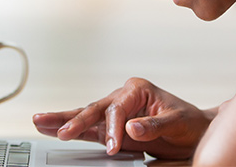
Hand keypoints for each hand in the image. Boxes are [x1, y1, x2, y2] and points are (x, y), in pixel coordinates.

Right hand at [32, 78, 211, 159]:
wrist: (196, 132)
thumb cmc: (189, 123)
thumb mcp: (177, 122)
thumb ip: (154, 126)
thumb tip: (132, 127)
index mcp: (137, 89)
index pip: (117, 108)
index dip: (113, 127)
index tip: (114, 145)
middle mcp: (123, 97)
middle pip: (94, 109)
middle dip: (75, 120)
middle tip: (59, 131)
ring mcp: (115, 113)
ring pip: (86, 116)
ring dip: (63, 121)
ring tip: (40, 122)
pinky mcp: (112, 128)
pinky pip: (89, 130)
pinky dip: (72, 130)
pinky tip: (53, 130)